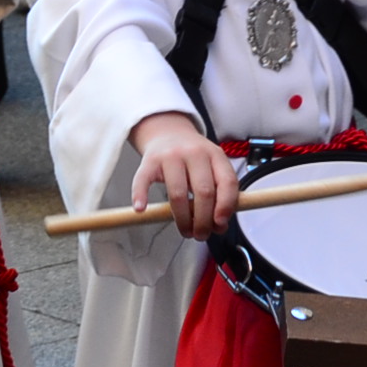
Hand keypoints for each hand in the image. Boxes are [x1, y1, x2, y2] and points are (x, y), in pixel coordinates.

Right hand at [128, 111, 235, 239]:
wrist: (168, 131)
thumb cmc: (193, 157)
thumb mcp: (212, 166)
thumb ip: (219, 192)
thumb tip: (218, 225)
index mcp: (215, 155)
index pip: (227, 182)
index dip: (226, 206)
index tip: (220, 224)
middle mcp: (194, 152)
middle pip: (203, 191)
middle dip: (204, 220)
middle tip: (201, 234)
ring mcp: (170, 155)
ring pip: (178, 193)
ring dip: (182, 219)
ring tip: (185, 231)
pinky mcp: (149, 160)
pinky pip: (143, 180)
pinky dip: (140, 196)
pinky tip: (141, 209)